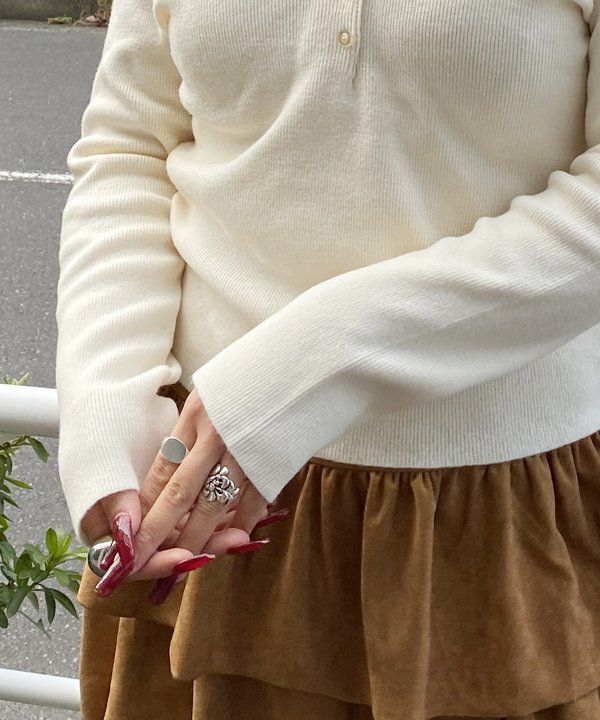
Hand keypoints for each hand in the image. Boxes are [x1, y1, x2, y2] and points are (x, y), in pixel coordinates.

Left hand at [92, 388, 278, 597]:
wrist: (311, 355)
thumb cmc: (262, 368)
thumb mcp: (220, 387)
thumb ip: (201, 423)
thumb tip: (181, 458)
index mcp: (196, 411)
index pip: (161, 468)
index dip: (144, 505)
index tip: (130, 532)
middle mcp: (214, 431)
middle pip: (177, 493)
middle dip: (155, 532)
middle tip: (138, 562)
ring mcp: (244, 447)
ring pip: (212, 504)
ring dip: (197, 536)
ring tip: (185, 560)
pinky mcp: (274, 458)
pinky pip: (253, 499)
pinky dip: (244, 520)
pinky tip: (237, 537)